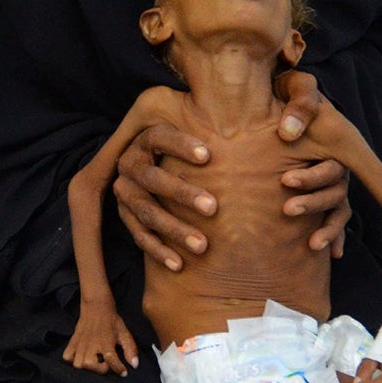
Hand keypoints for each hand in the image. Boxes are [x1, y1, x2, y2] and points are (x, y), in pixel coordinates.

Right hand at [65, 302, 138, 374]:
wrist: (96, 306)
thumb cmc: (112, 321)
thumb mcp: (124, 333)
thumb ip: (130, 349)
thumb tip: (134, 365)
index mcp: (106, 341)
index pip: (111, 360)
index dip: (119, 369)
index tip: (124, 372)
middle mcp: (91, 343)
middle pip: (89, 364)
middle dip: (99, 369)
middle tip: (106, 364)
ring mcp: (80, 343)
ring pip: (77, 364)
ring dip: (87, 366)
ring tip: (95, 361)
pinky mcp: (72, 341)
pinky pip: (67, 356)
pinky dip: (72, 359)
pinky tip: (82, 356)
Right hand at [113, 123, 217, 272]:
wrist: (160, 162)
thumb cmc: (192, 146)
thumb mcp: (194, 123)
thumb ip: (210, 117)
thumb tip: (256, 117)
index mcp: (146, 137)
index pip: (160, 137)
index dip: (181, 145)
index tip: (209, 155)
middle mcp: (130, 164)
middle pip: (153, 179)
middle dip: (182, 193)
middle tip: (213, 207)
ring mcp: (125, 192)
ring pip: (148, 212)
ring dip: (174, 229)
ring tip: (203, 245)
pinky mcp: (126, 216)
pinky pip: (139, 236)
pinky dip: (159, 251)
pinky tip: (179, 265)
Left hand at [273, 71, 349, 255]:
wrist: (282, 98)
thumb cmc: (293, 92)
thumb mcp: (299, 88)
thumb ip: (300, 104)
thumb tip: (289, 133)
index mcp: (337, 144)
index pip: (335, 168)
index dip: (313, 179)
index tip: (284, 182)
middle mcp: (339, 166)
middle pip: (335, 192)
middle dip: (312, 202)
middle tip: (285, 209)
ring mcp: (333, 181)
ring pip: (338, 209)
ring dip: (327, 227)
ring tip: (311, 245)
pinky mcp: (321, 191)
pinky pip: (336, 217)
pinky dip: (335, 235)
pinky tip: (332, 254)